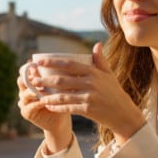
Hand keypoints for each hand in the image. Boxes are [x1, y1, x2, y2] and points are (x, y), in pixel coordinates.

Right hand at [18, 63, 72, 153]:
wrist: (62, 119)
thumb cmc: (64, 99)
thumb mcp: (63, 85)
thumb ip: (63, 73)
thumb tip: (75, 55)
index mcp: (31, 81)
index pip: (24, 70)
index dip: (28, 66)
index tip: (37, 62)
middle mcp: (25, 90)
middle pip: (21, 80)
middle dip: (29, 77)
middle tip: (37, 74)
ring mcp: (24, 102)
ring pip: (25, 93)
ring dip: (33, 90)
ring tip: (42, 87)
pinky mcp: (26, 113)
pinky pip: (30, 106)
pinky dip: (37, 103)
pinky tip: (44, 101)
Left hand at [29, 43, 145, 142]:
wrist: (124, 113)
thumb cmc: (114, 93)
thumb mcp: (109, 75)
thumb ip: (100, 60)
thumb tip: (97, 44)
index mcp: (93, 72)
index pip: (69, 64)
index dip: (53, 62)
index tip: (39, 61)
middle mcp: (91, 83)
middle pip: (62, 80)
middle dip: (45, 80)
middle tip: (33, 80)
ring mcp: (89, 97)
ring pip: (63, 95)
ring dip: (48, 95)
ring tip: (37, 94)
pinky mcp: (88, 110)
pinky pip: (68, 108)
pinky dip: (57, 107)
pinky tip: (49, 106)